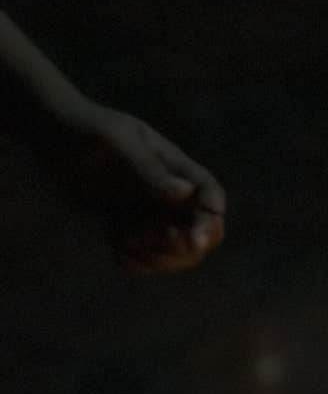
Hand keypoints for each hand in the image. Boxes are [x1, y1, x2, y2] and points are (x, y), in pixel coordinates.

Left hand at [63, 103, 225, 272]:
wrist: (51, 136)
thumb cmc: (86, 129)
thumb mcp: (118, 144)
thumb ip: (150, 170)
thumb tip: (184, 192)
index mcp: (178, 171)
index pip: (210, 200)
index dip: (208, 223)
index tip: (191, 241)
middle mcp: (173, 196)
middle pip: (202, 234)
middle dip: (180, 247)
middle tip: (141, 238)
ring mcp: (154, 214)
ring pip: (178, 252)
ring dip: (156, 257)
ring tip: (124, 242)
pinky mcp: (132, 228)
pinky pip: (148, 257)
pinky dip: (137, 263)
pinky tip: (117, 254)